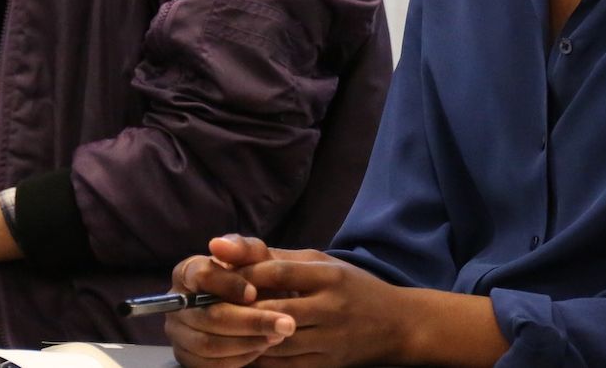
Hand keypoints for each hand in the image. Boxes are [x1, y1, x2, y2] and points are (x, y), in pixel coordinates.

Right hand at [167, 236, 294, 367]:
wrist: (263, 306)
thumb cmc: (256, 279)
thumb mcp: (256, 259)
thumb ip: (243, 249)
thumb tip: (216, 244)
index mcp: (187, 272)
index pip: (201, 276)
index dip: (229, 285)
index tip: (255, 293)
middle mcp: (177, 304)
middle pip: (209, 316)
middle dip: (250, 320)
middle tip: (285, 323)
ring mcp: (179, 334)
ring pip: (209, 345)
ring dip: (248, 341)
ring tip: (278, 335)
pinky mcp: (187, 358)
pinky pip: (210, 365)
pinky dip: (239, 358)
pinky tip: (261, 349)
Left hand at [170, 236, 413, 367]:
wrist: (397, 325)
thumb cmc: (353, 288)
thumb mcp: (323, 264)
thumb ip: (277, 259)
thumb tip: (225, 248)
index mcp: (330, 275)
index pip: (279, 273)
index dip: (244, 276)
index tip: (217, 276)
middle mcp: (331, 307)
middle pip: (274, 309)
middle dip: (239, 309)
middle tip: (208, 307)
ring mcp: (329, 339)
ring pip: (275, 342)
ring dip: (245, 336)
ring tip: (218, 330)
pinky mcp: (325, 365)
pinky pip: (282, 366)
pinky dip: (258, 359)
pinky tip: (240, 351)